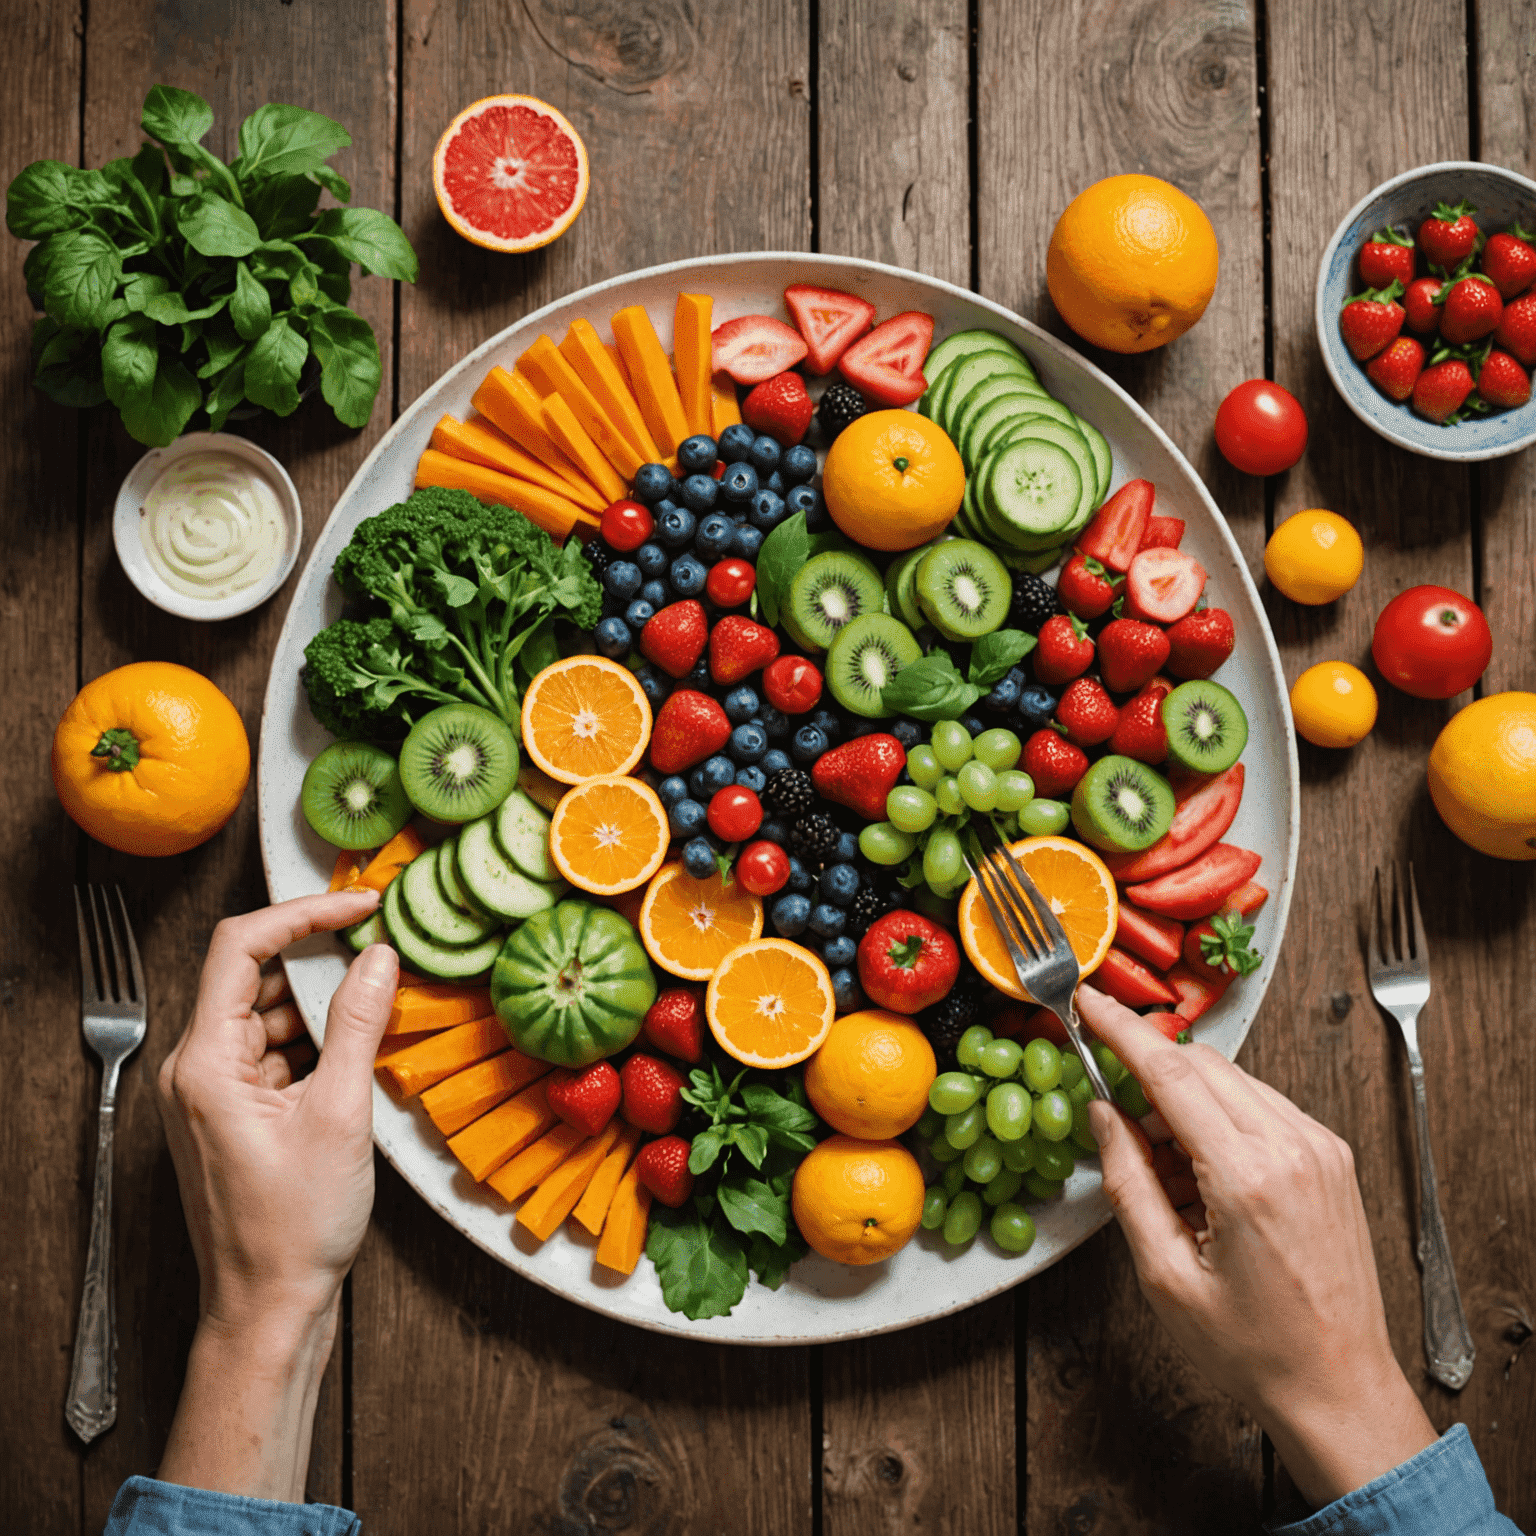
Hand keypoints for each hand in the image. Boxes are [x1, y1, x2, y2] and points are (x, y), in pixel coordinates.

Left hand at [155, 888, 395, 1499]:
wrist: (267, 1310)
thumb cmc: (294, 1227)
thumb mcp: (341, 1113)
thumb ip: (359, 1024)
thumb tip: (379, 956)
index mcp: (205, 1062)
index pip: (240, 946)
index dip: (303, 913)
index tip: (361, 904)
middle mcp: (196, 1070)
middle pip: (253, 976)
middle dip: (319, 957)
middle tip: (382, 948)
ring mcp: (212, 1094)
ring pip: (268, 1014)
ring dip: (322, 1003)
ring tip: (382, 1005)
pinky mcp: (234, 1115)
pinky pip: (274, 1052)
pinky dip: (316, 1041)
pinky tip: (360, 1052)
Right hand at [1077, 984, 1436, 1508]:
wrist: (1339, 1389)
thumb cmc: (1254, 1348)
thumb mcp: (1165, 1274)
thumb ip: (1128, 1181)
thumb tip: (1103, 1115)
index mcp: (1248, 1177)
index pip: (1170, 1073)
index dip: (1120, 1030)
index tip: (1088, 1002)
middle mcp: (1294, 1148)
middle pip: (1202, 1065)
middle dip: (1148, 1073)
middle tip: (1115, 1116)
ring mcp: (1320, 1148)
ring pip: (1232, 1081)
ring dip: (1183, 1100)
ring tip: (1165, 1172)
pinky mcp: (1331, 1157)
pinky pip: (1261, 1106)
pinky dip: (1220, 1119)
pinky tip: (1202, 1174)